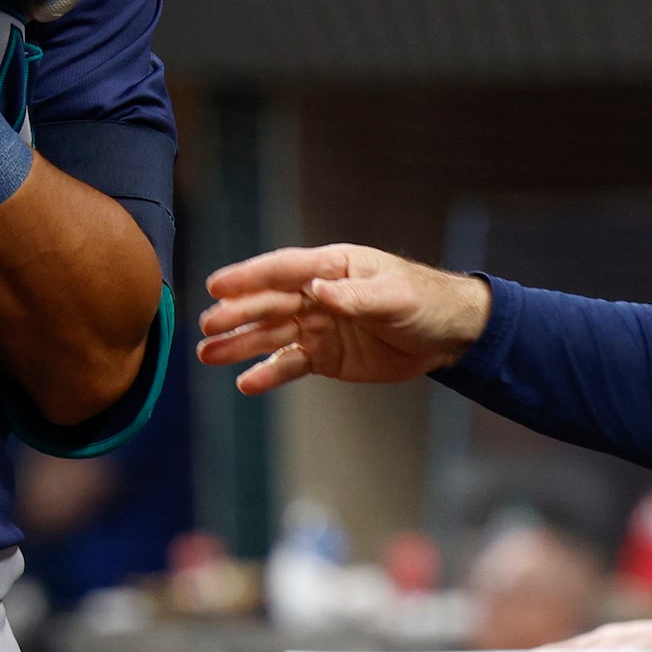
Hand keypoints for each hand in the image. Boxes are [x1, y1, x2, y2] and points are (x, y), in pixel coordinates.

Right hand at [196, 244, 491, 393]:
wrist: (446, 336)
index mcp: (331, 268)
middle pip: (269, 304)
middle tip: (205, 329)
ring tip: (208, 355)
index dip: (249, 277)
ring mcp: (317, 327)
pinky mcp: (323, 357)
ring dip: (240, 345)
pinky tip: (245, 382)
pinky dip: (268, 373)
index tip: (216, 286)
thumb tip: (317, 291)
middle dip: (236, 315)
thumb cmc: (422, 302)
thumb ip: (354, 296)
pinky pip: (289, 365)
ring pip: (271, 335)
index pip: (283, 270)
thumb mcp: (393, 296)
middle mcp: (316, 295)